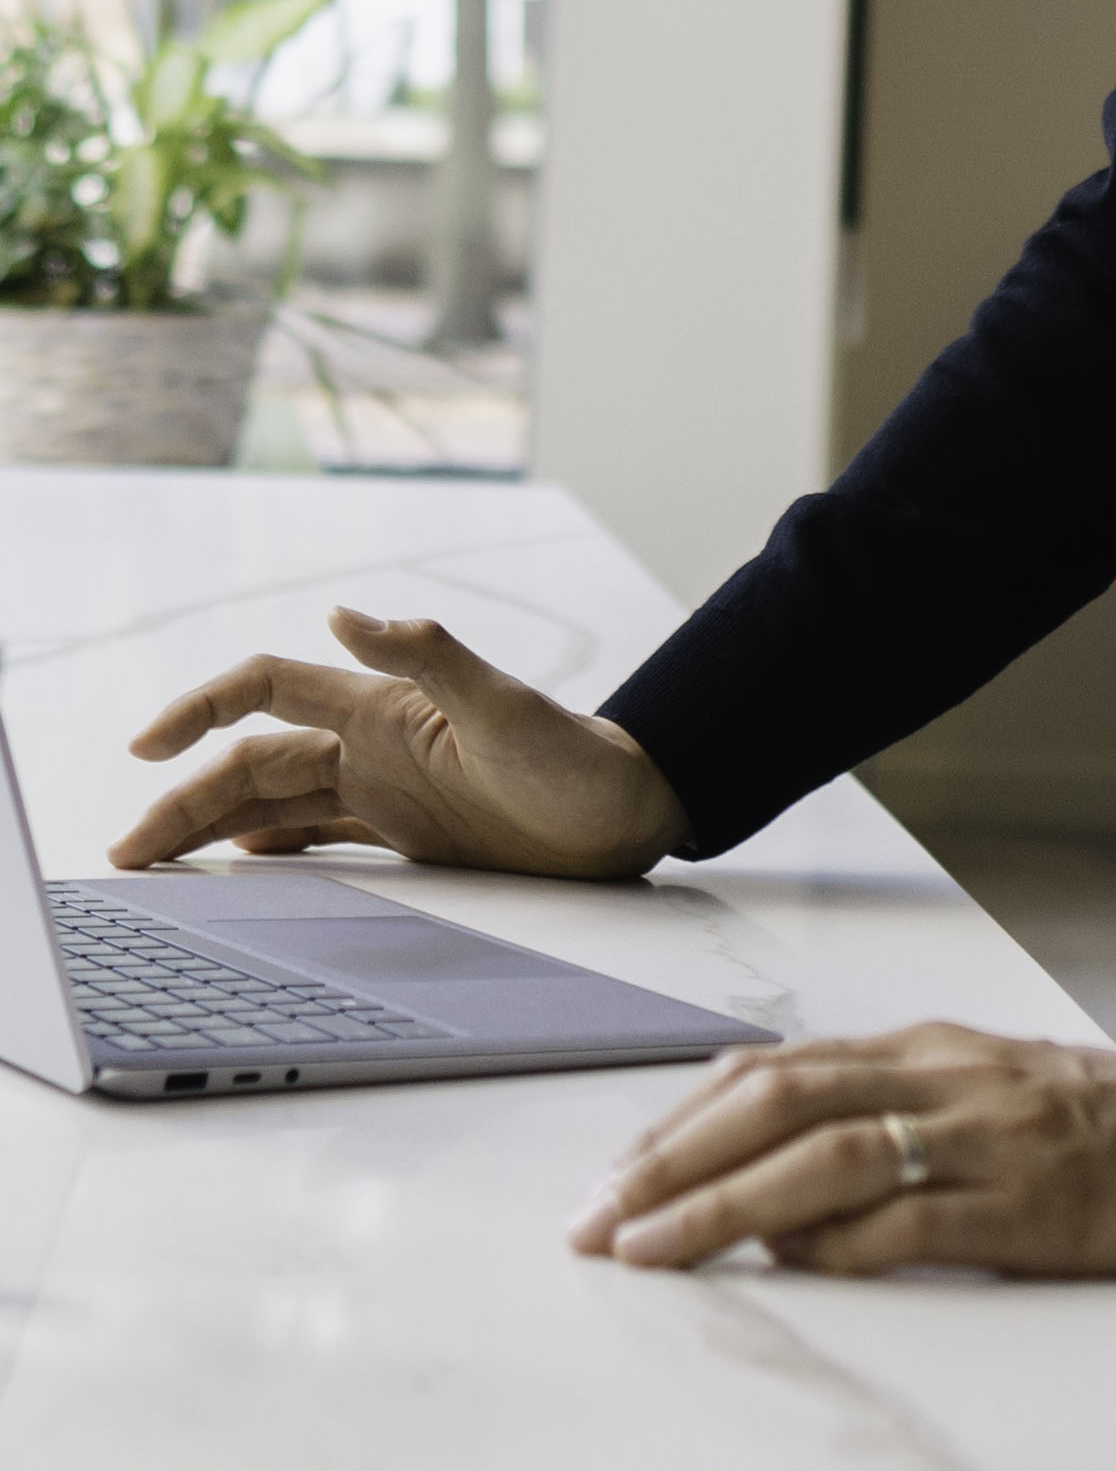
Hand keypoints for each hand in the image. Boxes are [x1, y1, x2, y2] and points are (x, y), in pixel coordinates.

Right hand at [108, 608, 692, 878]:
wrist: (626, 810)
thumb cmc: (574, 757)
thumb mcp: (502, 706)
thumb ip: (427, 654)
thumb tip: (341, 611)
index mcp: (382, 706)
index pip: (269, 689)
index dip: (203, 709)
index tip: (148, 747)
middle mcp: (373, 743)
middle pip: (253, 762)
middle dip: (186, 799)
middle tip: (127, 851)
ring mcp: (387, 787)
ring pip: (274, 804)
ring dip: (214, 828)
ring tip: (154, 867)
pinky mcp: (407, 831)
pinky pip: (319, 837)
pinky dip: (271, 848)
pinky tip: (239, 864)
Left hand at [566, 1021, 1115, 1276]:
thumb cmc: (1110, 1128)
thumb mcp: (986, 1104)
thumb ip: (890, 1130)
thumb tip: (777, 1207)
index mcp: (929, 1048)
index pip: (776, 1070)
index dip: (682, 1119)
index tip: (611, 1174)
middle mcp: (943, 1076)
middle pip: (778, 1101)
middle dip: (670, 1158)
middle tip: (592, 1217)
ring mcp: (985, 1137)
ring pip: (823, 1155)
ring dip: (719, 1203)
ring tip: (644, 1247)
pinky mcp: (1029, 1204)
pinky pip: (912, 1222)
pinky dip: (836, 1246)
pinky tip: (781, 1269)